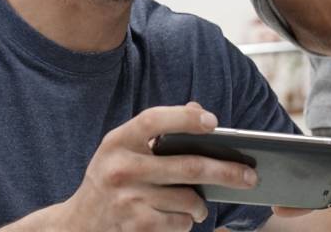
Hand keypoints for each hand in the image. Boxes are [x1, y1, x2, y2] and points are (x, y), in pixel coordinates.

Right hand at [42, 102, 256, 230]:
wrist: (79, 222)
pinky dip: (187, 221)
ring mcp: (128, 199)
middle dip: (226, 172)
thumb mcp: (123, 147)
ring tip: (201, 203)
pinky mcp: (136, 224)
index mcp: (118, 140)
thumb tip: (199, 111)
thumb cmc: (112, 176)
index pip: (153, 120)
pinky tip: (180, 218)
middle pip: (188, 167)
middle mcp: (121, 168)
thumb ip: (157, 129)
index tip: (213, 122)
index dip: (185, 118)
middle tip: (250, 175)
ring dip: (202, 204)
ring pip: (188, 199)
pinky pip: (180, 222)